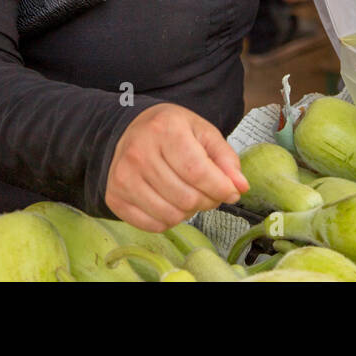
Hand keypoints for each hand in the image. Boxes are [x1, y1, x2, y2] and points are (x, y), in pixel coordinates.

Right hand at [105, 103, 248, 231]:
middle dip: (207, 201)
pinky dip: (170, 220)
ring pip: (170, 215)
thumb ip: (225, 158)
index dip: (220, 188)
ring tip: (190, 195)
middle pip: (186, 197)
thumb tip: (241, 187)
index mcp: (165, 130)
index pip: (197, 171)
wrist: (131, 131)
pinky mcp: (115, 197)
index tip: (232, 192)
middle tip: (210, 192)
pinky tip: (171, 202)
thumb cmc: (171, 131)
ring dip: (190, 212)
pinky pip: (152, 225)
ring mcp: (123, 177)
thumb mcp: (203, 132)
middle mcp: (139, 153)